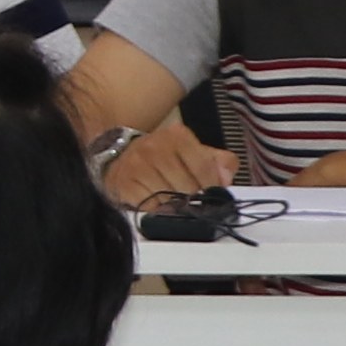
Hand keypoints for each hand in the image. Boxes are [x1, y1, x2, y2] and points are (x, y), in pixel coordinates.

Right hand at [104, 116, 236, 209]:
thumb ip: (219, 162)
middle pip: (187, 186)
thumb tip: (226, 179)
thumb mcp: (193, 153)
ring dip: (174, 206)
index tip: (211, 196)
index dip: (211, 187)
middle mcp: (155, 146)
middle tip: (191, 203)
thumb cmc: (163, 159)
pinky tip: (156, 204)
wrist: (120, 157)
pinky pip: (149, 206)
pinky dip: (156, 210)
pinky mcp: (124, 183)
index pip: (204, 167)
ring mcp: (137, 164)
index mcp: (178, 136)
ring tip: (173, 203)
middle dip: (192, 199)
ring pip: (169, 198)